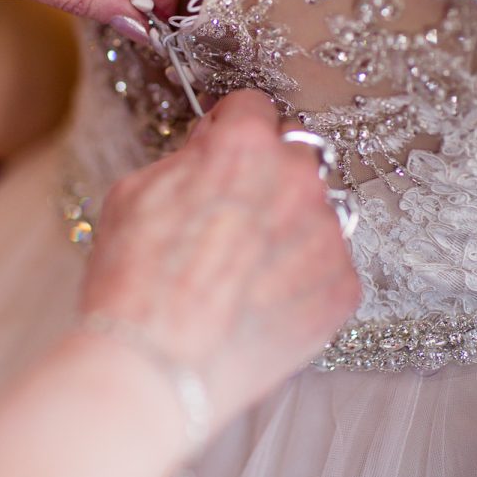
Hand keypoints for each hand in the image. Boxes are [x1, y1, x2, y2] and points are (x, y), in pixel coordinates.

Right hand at [81, 90, 359, 432]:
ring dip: (287, 224)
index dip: (231, 128)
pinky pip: (328, 263)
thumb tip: (208, 152)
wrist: (153, 369)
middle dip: (266, 173)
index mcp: (245, 145)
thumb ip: (187, 158)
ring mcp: (326, 234)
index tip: (225, 146)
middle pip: (293, 155)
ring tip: (244, 267)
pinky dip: (302, 274)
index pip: (254, 107)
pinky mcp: (342, 288)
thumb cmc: (134, 283)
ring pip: (314, 210)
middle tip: (234, 212)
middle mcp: (297, 179)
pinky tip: (263, 297)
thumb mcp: (135, 190)